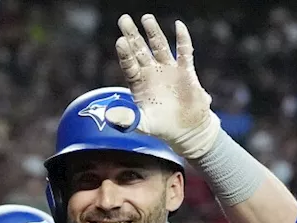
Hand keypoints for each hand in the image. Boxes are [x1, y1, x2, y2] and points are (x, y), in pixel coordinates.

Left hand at [112, 14, 217, 157]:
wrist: (187, 131)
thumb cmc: (162, 127)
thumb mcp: (143, 124)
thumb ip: (127, 119)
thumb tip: (108, 115)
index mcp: (139, 83)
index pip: (129, 65)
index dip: (125, 53)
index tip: (120, 40)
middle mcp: (152, 73)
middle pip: (140, 50)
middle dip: (132, 35)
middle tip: (123, 19)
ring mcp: (168, 70)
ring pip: (160, 47)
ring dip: (153, 32)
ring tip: (146, 18)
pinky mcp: (186, 72)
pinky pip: (185, 52)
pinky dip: (182, 39)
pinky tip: (177, 25)